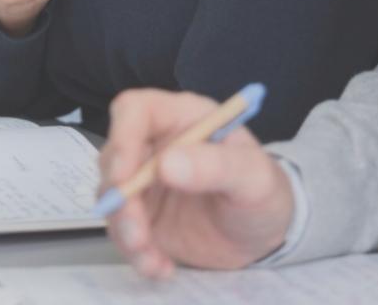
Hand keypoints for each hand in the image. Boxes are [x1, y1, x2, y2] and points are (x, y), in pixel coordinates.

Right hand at [100, 89, 296, 277]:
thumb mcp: (254, 176)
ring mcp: (146, 183)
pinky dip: (136, 253)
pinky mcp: (143, 216)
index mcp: (182, 119)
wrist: (265, 233)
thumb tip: (167, 164)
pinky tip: (161, 267)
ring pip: (112, 198)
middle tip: (138, 231)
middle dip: (120, 197)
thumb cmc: (264, 190)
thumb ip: (217, 165)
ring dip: (125, 229)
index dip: (121, 137)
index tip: (124, 176)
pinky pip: (123, 231)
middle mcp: (156, 146)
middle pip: (114, 157)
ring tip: (152, 257)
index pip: (135, 111)